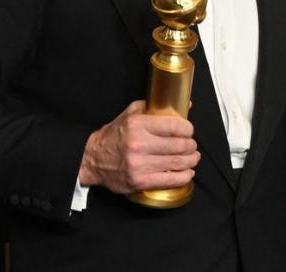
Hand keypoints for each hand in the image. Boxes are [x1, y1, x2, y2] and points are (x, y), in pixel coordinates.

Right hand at [78, 100, 199, 193]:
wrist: (92, 159)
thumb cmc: (114, 136)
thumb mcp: (130, 114)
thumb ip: (155, 108)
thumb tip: (184, 105)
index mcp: (138, 125)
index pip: (174, 126)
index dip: (188, 129)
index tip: (189, 131)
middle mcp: (139, 144)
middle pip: (179, 146)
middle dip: (191, 146)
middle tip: (192, 146)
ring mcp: (139, 164)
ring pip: (177, 163)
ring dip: (191, 161)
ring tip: (193, 158)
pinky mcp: (139, 181)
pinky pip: (169, 180)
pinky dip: (184, 177)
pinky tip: (187, 173)